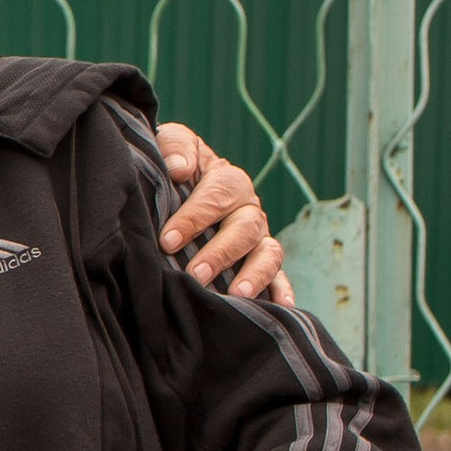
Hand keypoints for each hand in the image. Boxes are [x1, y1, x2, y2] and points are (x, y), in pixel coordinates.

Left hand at [157, 123, 292, 302]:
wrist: (181, 177)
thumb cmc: (174, 165)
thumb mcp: (173, 144)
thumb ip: (176, 148)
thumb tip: (180, 168)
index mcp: (227, 180)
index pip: (215, 198)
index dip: (193, 219)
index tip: (168, 240)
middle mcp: (248, 208)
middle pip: (244, 229)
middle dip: (220, 253)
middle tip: (196, 272)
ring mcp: (258, 235)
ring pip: (267, 252)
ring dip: (255, 273)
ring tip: (237, 293)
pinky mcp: (261, 259)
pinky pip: (279, 275)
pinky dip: (283, 290)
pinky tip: (282, 307)